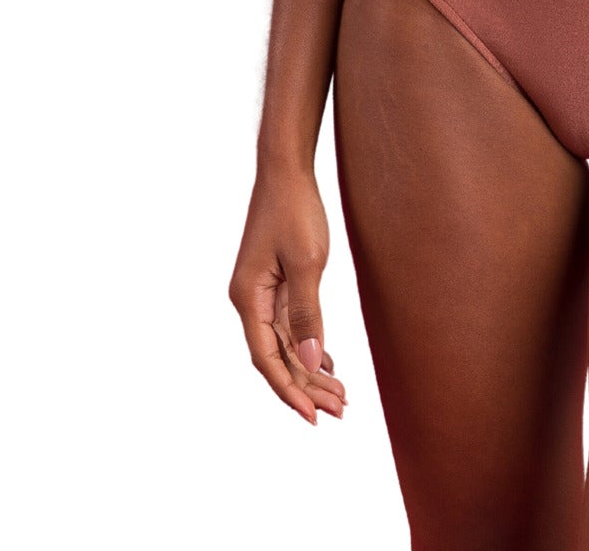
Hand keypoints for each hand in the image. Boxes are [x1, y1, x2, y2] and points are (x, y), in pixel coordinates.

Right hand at [228, 164, 346, 424]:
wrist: (287, 170)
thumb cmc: (295, 210)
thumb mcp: (306, 263)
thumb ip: (307, 315)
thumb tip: (309, 362)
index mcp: (247, 299)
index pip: (266, 359)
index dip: (289, 390)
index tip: (313, 417)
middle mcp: (249, 301)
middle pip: (277, 357)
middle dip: (306, 386)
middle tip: (341, 409)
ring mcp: (262, 293)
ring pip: (285, 344)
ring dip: (310, 370)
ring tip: (340, 395)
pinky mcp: (275, 284)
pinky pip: (290, 327)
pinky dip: (308, 346)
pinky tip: (327, 363)